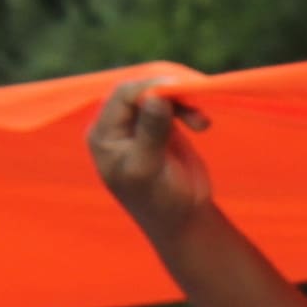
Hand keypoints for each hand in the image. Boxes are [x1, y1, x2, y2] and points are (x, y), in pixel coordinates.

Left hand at [87, 77, 218, 227]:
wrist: (184, 219)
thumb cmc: (160, 200)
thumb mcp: (149, 168)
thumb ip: (151, 132)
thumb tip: (155, 98)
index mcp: (103, 135)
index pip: (121, 97)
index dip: (149, 88)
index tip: (179, 91)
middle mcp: (116, 126)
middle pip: (140, 91)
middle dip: (168, 93)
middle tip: (195, 100)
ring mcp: (138, 124)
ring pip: (158, 95)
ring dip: (182, 102)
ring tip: (202, 123)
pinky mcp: (160, 125)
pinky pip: (172, 104)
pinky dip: (189, 109)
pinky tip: (202, 124)